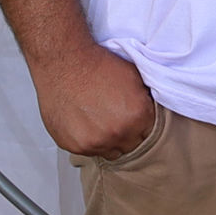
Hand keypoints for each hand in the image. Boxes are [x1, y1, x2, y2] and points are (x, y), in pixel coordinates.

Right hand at [29, 43, 155, 159]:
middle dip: (127, 135)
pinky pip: (88, 151)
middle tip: (116, 119)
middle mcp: (118, 133)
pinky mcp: (75, 146)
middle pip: (131, 146)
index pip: (149, 134)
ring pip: (110, 152)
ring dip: (108, 140)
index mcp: (137, 116)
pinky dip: (88, 140)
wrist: (65, 62)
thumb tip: (150, 112)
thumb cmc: (97, 65)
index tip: (135, 120)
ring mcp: (95, 142)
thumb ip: (145, 101)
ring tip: (99, 121)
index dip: (142, 126)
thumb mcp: (134, 76)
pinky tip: (84, 122)